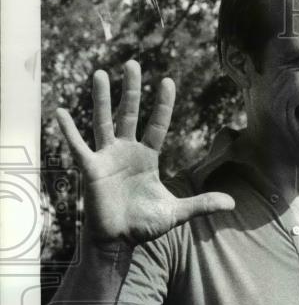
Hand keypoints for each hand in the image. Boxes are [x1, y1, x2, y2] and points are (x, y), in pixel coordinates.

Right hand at [55, 60, 234, 245]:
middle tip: (133, 63)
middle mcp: (126, 152)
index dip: (163, 104)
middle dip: (132, 90)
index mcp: (147, 157)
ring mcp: (107, 158)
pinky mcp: (91, 169)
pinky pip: (78, 146)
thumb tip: (232, 204)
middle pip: (129, 114)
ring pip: (104, 121)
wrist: (119, 241)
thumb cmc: (144, 225)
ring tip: (101, 74)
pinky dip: (69, 130)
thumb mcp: (176, 213)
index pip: (157, 125)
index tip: (167, 81)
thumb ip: (202, 205)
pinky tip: (61, 111)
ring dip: (102, 98)